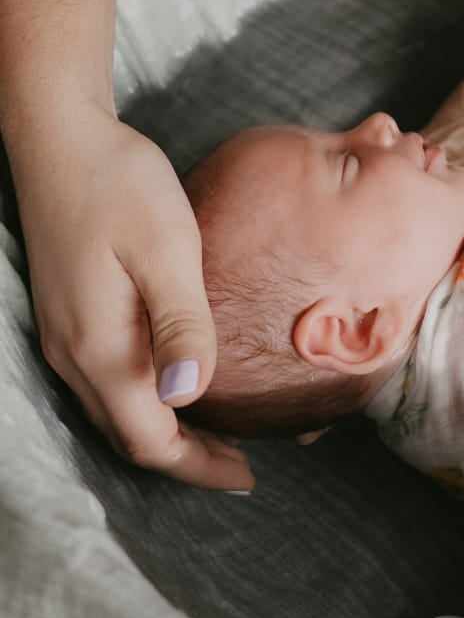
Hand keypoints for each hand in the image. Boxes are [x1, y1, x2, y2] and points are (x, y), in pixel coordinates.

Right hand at [17, 110, 252, 489]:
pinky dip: (147, 399)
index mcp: (100, 348)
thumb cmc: (120, 185)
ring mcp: (66, 337)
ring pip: (116, 411)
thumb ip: (181, 322)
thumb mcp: (166, 248)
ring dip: (167, 430)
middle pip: (130, 436)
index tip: (248, 477)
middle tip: (244, 460)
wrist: (61, 140)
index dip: (199, 466)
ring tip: (221, 430)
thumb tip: (187, 396)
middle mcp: (75, 355)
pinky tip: (181, 379)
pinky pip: (107, 381)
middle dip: (187, 457)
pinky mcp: (69, 315)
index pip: (149, 439)